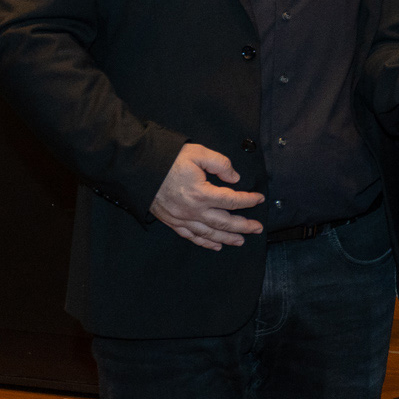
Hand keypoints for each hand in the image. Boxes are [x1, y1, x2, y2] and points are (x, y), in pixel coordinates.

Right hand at [150, 143, 265, 250]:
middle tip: (257, 228)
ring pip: (209, 233)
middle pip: (224, 222)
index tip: (259, 199)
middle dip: (243, 226)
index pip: (232, 201)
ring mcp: (181, 218)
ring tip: (241, 241)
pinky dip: (204, 242)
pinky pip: (191, 236)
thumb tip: (235, 178)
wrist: (138, 168)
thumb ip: (220, 164)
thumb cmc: (168, 159)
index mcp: (202, 193)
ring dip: (227, 238)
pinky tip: (215, 245)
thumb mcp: (198, 153)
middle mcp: (193, 210)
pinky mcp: (171, 221)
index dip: (248, 200)